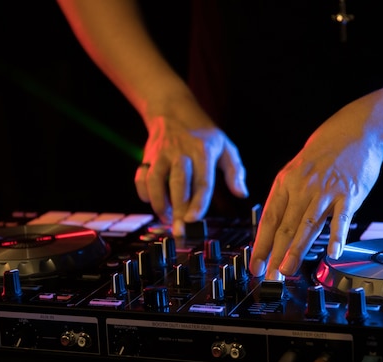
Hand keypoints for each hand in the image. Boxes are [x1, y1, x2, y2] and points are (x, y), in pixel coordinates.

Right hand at [134, 102, 247, 234]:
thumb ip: (235, 171)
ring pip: (155, 180)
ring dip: (159, 203)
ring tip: (166, 218)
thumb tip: (241, 193)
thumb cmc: (202, 134)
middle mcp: (181, 153)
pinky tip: (152, 202)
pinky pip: (140, 178)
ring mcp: (161, 154)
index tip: (194, 219)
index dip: (198, 202)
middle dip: (178, 209)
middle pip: (178, 183)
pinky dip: (144, 193)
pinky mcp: (147, 157)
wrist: (172, 110)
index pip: (202, 181)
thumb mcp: (225, 146)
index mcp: (203, 152)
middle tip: (180, 230)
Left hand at [248, 103, 382, 279]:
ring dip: (296, 250)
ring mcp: (325, 191)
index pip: (268, 219)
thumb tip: (271, 229)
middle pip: (285, 226)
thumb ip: (285, 200)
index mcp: (285, 184)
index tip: (254, 265)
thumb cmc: (322, 157)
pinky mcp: (349, 194)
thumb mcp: (295, 172)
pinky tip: (332, 253)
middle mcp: (302, 188)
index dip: (261, 244)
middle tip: (269, 277)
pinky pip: (341, 218)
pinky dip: (336, 236)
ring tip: (287, 270)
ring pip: (307, 225)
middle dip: (274, 254)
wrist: (353, 132)